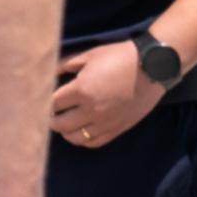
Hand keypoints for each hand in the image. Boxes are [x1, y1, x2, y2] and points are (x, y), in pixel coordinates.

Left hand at [48, 39, 164, 149]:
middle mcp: (91, 110)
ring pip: (75, 137)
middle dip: (51, 119)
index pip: (53, 104)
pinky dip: (83, 139)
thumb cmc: (121, 56)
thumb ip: (67, 64)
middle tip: (50, 113)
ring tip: (64, 123)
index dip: (45, 102)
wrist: (153, 67)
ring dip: (65, 131)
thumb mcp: (91, 55)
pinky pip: (94, 142)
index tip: (44, 100)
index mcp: (82, 90)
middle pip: (60, 124)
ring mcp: (105, 122)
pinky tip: (80, 131)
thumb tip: (50, 72)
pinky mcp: (117, 128)